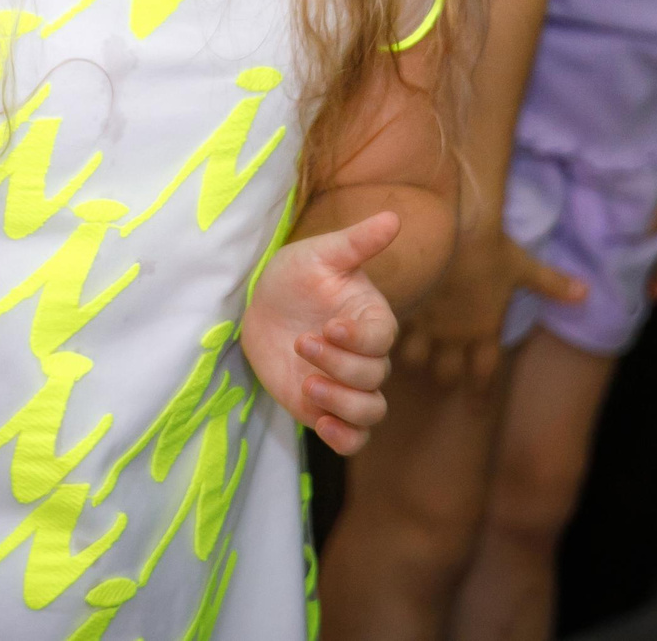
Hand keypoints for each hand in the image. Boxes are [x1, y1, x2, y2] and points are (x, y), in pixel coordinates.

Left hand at [242, 211, 402, 454]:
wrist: (261, 306)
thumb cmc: (296, 275)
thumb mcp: (321, 254)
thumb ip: (358, 242)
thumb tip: (394, 218)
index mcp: (372, 320)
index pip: (382, 340)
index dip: (358, 340)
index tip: (329, 326)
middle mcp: (366, 356)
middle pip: (374, 378)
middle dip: (338, 366)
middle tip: (300, 343)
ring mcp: (347, 386)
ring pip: (370, 412)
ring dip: (342, 405)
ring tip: (307, 386)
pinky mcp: (326, 409)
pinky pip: (352, 438)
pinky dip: (344, 438)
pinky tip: (320, 424)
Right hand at [400, 216, 584, 387]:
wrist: (455, 228)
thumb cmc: (493, 249)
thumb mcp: (525, 268)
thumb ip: (554, 285)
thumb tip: (587, 294)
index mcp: (484, 331)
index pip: (483, 375)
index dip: (479, 393)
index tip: (476, 408)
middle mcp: (454, 335)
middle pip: (447, 373)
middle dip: (446, 377)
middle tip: (443, 377)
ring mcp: (427, 323)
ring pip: (415, 359)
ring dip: (415, 359)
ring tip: (413, 356)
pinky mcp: (404, 306)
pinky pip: (391, 331)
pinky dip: (388, 334)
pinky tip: (383, 332)